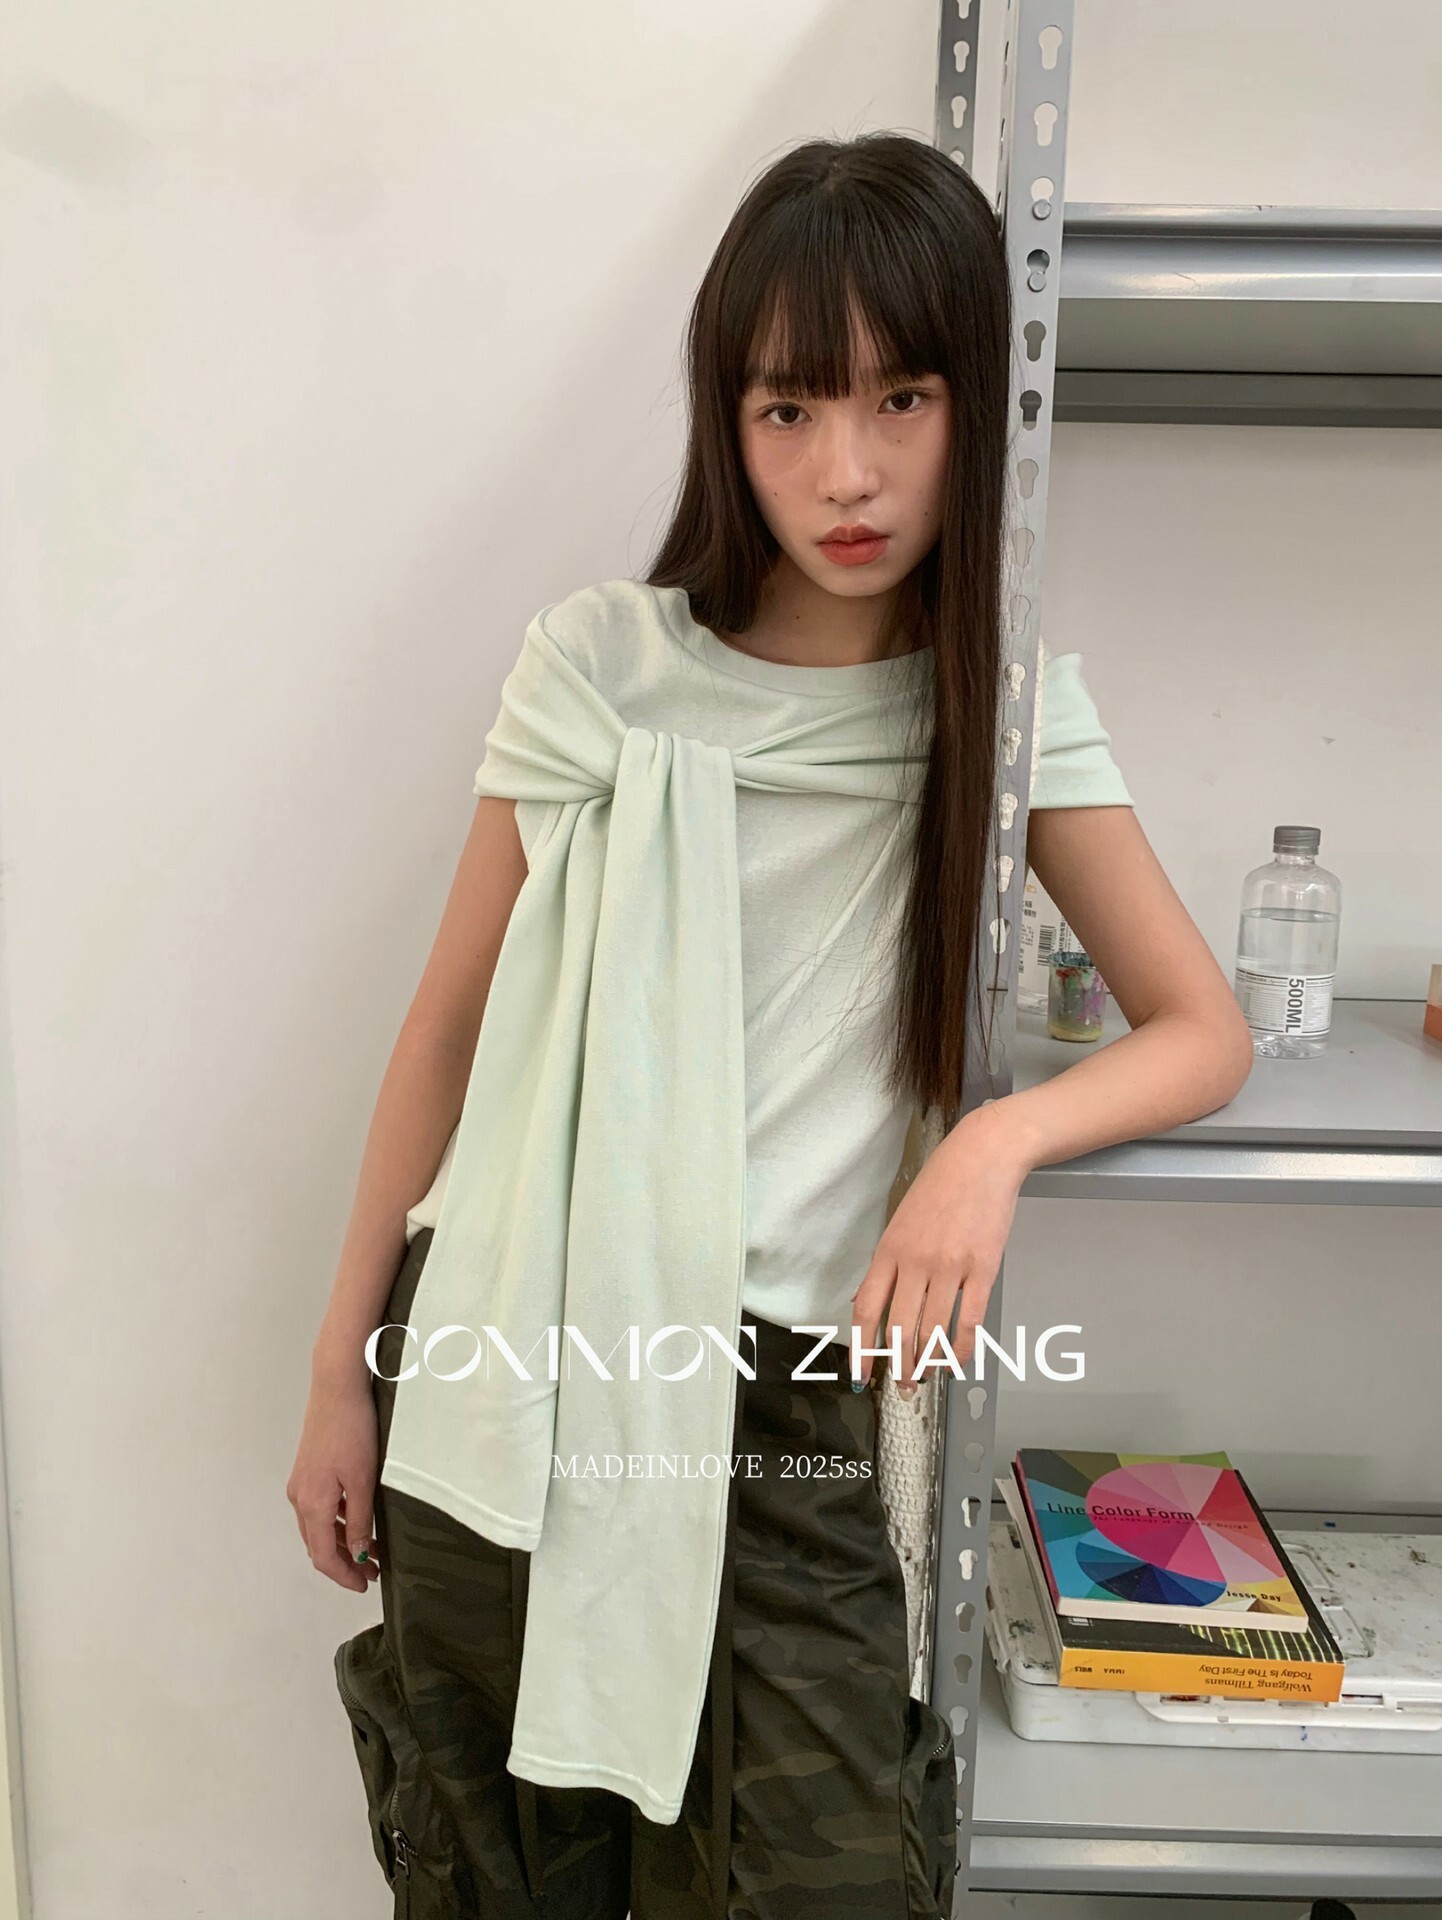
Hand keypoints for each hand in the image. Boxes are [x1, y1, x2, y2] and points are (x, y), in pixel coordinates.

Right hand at [287, 1373, 382, 1592]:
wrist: (336, 1387)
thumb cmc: (352, 1429)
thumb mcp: (363, 1479)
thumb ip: (360, 1520)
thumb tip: (360, 1554)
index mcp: (311, 1504)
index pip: (323, 1556)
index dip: (344, 1576)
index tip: (365, 1585)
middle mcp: (299, 1497)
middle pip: (317, 1545)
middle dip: (343, 1563)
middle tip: (372, 1573)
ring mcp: (300, 1483)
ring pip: (317, 1528)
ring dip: (340, 1544)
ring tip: (370, 1551)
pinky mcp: (307, 1471)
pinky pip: (318, 1509)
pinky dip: (335, 1523)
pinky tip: (357, 1520)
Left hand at [850, 1103, 1030, 1390]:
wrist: (983, 1157)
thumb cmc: (940, 1186)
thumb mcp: (900, 1219)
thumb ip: (887, 1263)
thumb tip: (867, 1303)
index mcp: (889, 1250)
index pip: (867, 1310)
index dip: (862, 1349)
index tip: (859, 1376)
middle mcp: (916, 1262)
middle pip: (900, 1328)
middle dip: (899, 1366)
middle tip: (902, 1387)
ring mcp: (951, 1266)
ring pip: (934, 1330)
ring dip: (929, 1362)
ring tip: (926, 1377)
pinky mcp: (984, 1268)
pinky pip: (969, 1320)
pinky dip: (962, 1347)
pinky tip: (957, 1361)